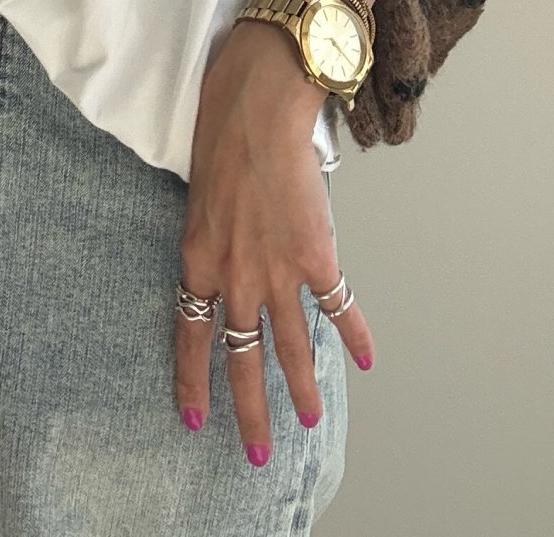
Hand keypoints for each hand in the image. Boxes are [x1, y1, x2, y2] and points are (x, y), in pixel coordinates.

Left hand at [176, 12, 373, 464]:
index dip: (192, 379)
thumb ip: (213, 229)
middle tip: (254, 452)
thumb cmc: (220, 124)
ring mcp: (276, 267)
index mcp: (197, 255)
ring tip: (311, 421)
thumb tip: (230, 244)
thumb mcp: (199, 187)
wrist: (258, 100)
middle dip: (250, 409)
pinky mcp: (316, 252)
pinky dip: (354, 331)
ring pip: (290, 346)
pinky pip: (336, 303)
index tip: (193, 416)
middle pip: (241, 356)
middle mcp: (233, 273)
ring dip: (302, 387)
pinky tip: (364, 358)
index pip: (189, 333)